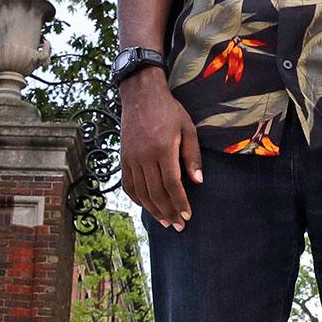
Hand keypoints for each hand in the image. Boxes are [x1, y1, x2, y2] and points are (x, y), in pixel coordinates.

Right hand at [118, 67, 201, 230]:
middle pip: (156, 193)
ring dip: (153, 210)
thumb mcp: (188, 128)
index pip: (172, 184)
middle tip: (178, 225)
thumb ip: (192, 156)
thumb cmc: (169, 111)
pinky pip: (128, 185)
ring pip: (141, 192)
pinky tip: (147, 206)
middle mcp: (144, 156)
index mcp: (162, 148)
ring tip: (165, 221)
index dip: (180, 202)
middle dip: (168, 212)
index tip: (187, 216)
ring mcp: (131, 158)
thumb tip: (198, 181)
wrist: (141, 95)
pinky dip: (137, 199)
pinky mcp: (123, 158)